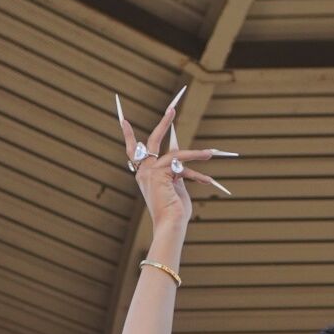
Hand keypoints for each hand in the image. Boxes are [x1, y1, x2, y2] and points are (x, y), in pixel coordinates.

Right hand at [116, 87, 236, 228]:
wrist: (170, 225)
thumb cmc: (174, 212)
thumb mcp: (176, 187)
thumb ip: (175, 171)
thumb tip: (180, 157)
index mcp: (144, 175)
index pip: (133, 152)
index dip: (128, 136)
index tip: (123, 121)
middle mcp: (143, 171)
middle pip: (151, 141)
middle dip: (163, 124)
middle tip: (171, 109)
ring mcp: (150, 172)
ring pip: (175, 154)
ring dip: (195, 154)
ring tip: (210, 154)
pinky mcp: (160, 173)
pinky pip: (182, 163)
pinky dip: (197, 169)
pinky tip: (207, 177)